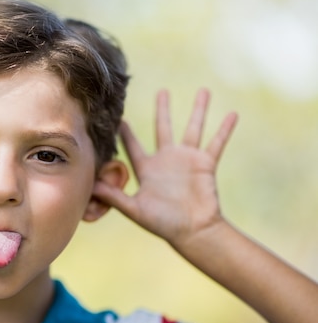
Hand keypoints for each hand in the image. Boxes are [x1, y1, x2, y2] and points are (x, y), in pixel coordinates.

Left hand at [96, 89, 237, 247]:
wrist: (193, 232)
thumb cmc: (162, 224)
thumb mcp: (134, 209)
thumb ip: (113, 196)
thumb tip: (89, 185)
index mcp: (148, 169)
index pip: (133, 146)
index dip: (125, 133)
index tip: (118, 116)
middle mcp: (167, 160)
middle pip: (163, 128)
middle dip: (163, 110)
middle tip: (162, 91)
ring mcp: (187, 160)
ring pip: (193, 128)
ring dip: (199, 110)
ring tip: (204, 91)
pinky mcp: (206, 164)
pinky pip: (217, 142)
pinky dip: (225, 129)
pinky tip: (233, 114)